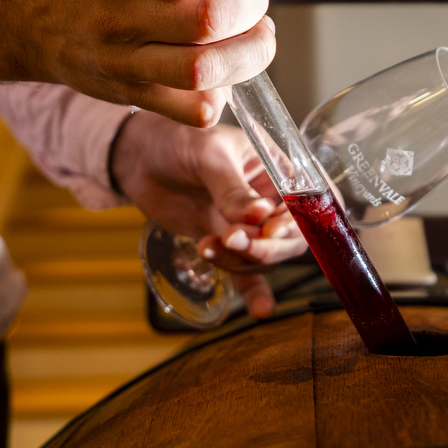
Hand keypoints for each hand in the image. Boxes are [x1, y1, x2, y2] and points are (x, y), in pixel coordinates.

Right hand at [0, 0, 274, 126]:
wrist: (26, 26)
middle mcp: (114, 21)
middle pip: (201, 22)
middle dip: (246, 3)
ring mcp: (126, 66)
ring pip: (201, 72)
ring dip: (249, 52)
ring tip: (259, 33)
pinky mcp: (137, 98)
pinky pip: (192, 111)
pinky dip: (224, 93)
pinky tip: (226, 67)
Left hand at [110, 110, 305, 317]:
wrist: (138, 156)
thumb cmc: (179, 138)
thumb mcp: (209, 154)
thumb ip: (231, 188)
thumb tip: (257, 216)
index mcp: (277, 169)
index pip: (308, 202)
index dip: (300, 222)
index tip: (273, 230)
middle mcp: (269, 200)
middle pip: (289, 238)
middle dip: (265, 246)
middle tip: (234, 240)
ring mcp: (246, 224)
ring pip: (262, 257)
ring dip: (240, 259)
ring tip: (209, 245)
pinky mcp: (224, 242)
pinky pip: (245, 272)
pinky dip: (253, 291)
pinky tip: (261, 309)